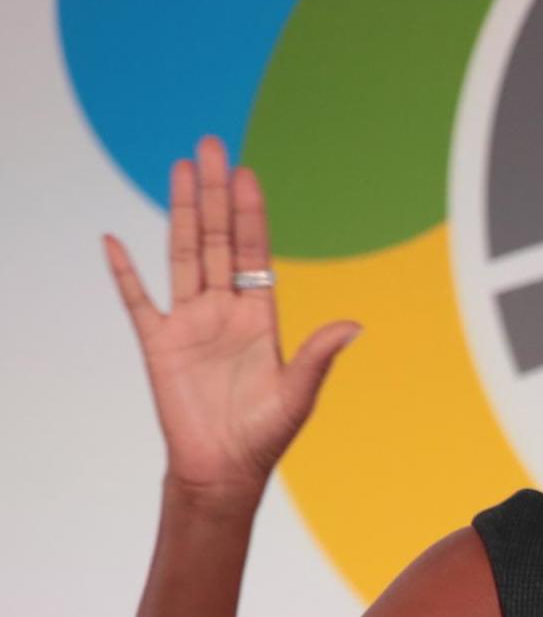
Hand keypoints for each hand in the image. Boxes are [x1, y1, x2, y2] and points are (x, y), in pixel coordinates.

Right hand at [102, 136, 359, 510]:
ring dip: (181, 213)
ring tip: (180, 170)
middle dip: (215, 195)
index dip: (250, 214)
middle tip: (210, 147)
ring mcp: (189, 323)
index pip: (254, 252)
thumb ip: (319, 356)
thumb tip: (354, 326)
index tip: (246, 174)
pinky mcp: (158, 343)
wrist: (224, 469)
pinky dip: (124, 272)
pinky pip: (137, 300)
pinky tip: (113, 241)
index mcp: (260, 316)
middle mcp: (224, 310)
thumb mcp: (298, 394)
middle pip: (217, 240)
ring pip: (183, 255)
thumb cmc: (264, 435)